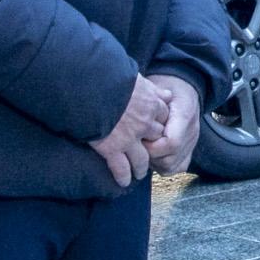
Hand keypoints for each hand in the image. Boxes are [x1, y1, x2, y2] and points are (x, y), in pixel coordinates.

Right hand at [88, 73, 170, 187]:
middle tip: (150, 152)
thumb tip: (168, 93)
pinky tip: (123, 182)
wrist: (91, 87)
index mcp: (150, 104)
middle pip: (156, 139)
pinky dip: (123, 177)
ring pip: (142, 159)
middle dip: (154, 146)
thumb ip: (153, 88)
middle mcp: (144, 124)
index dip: (160, 123)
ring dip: (142, 168)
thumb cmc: (110, 77)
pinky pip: (121, 168)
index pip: (163, 117)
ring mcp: (129, 139)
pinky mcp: (112, 149)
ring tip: (139, 174)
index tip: (157, 129)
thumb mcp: (137, 78)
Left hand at [146, 73, 203, 174]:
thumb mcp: (157, 86)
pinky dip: (163, 165)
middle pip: (170, 159)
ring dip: (154, 162)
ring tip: (143, 149)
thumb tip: (133, 116)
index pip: (171, 143)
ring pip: (172, 166)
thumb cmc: (167, 85)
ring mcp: (191, 143)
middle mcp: (191, 132)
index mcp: (184, 115)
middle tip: (137, 144)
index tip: (138, 138)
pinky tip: (153, 155)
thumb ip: (149, 100)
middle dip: (149, 155)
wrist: (185, 86)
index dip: (151, 146)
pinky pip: (178, 167)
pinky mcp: (189, 149)